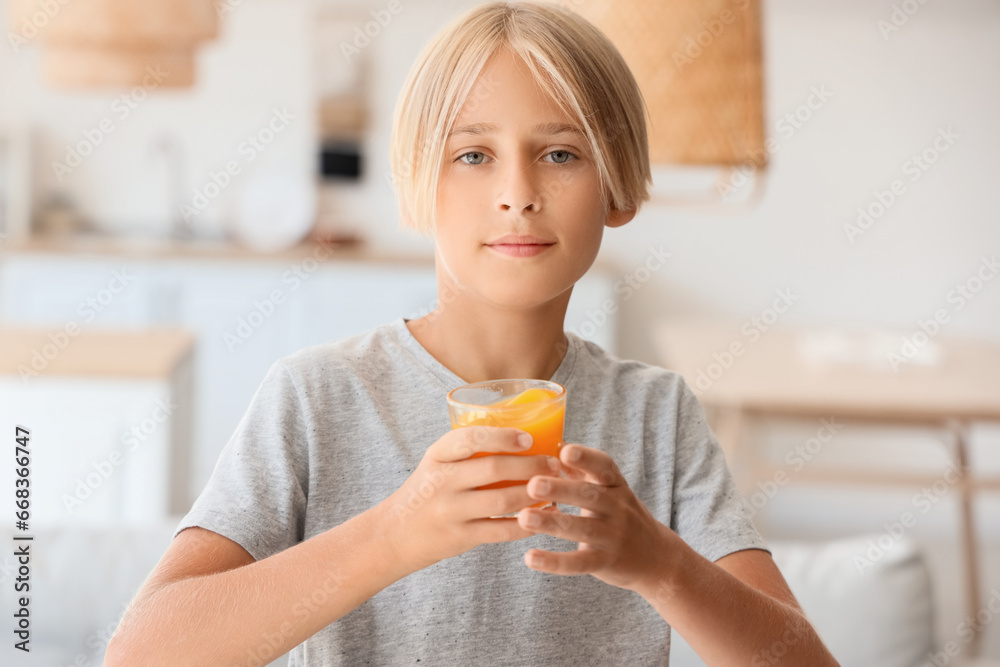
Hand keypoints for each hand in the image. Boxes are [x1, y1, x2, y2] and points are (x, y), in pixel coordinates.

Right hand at [379, 426, 562, 570]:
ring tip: (555, 487)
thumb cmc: (427, 491)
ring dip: (533, 494)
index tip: (529, 438)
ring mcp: (450, 512)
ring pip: (502, 501)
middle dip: (531, 465)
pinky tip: (544, 516)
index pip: (469, 438)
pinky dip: (526, 523)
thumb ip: (468, 450)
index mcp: (437, 456)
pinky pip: (501, 531)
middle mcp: (441, 482)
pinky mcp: (459, 538)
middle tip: (554, 464)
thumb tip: (524, 434)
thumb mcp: (438, 463)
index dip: (502, 437)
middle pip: (493, 469)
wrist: (394, 534)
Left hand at [516, 444, 678, 592]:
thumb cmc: (621, 516)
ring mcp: (613, 536)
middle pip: (589, 495)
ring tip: (523, 517)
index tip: (564, 452)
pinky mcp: (605, 562)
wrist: (657, 558)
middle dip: (560, 489)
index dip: (586, 458)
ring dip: (551, 523)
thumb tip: (552, 445)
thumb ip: (582, 471)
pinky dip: (554, 562)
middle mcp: (618, 508)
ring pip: (581, 528)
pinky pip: (578, 563)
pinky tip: (530, 557)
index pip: (604, 466)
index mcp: (616, 485)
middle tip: (533, 484)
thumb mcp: (610, 490)